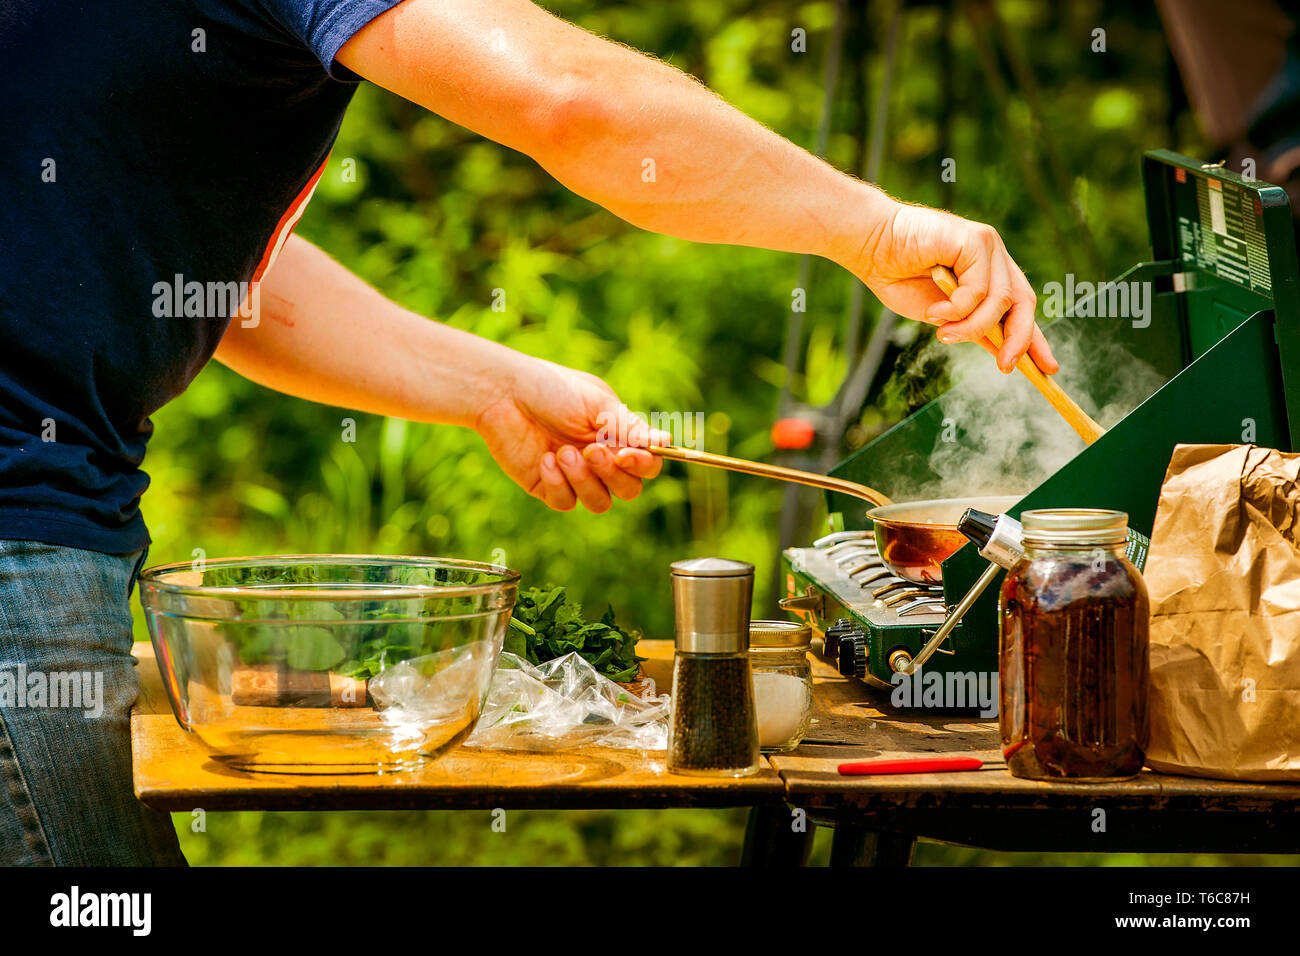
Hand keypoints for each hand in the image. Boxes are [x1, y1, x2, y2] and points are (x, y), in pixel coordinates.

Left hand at [474, 357, 669, 512]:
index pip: (647, 465)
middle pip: (629, 490)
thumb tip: (664, 442)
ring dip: (585, 480)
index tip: (627, 454)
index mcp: (617, 436)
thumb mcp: (596, 404)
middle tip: (591, 450)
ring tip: (563, 452)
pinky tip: (544, 460)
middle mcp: (600, 460)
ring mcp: (575, 476)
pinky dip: (558, 484)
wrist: (504, 393)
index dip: (643, 465)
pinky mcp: (548, 487)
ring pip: (600, 503)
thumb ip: (628, 427)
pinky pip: (565, 503)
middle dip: (612, 474)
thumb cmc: (552, 389)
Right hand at [847, 199, 1057, 373]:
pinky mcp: (975, 240)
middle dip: (1018, 339)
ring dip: (971, 326)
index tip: (1047, 369)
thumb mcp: (940, 314)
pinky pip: (979, 289)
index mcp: (987, 274)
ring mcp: (987, 247)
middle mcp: (994, 258)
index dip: (1034, 339)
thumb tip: (1000, 350)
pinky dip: (956, 308)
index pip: (1020, 307)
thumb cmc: (897, 276)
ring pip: (1000, 301)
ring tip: (943, 333)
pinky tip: (934, 312)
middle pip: (1023, 303)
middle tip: (1005, 365)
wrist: (870, 245)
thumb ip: (970, 325)